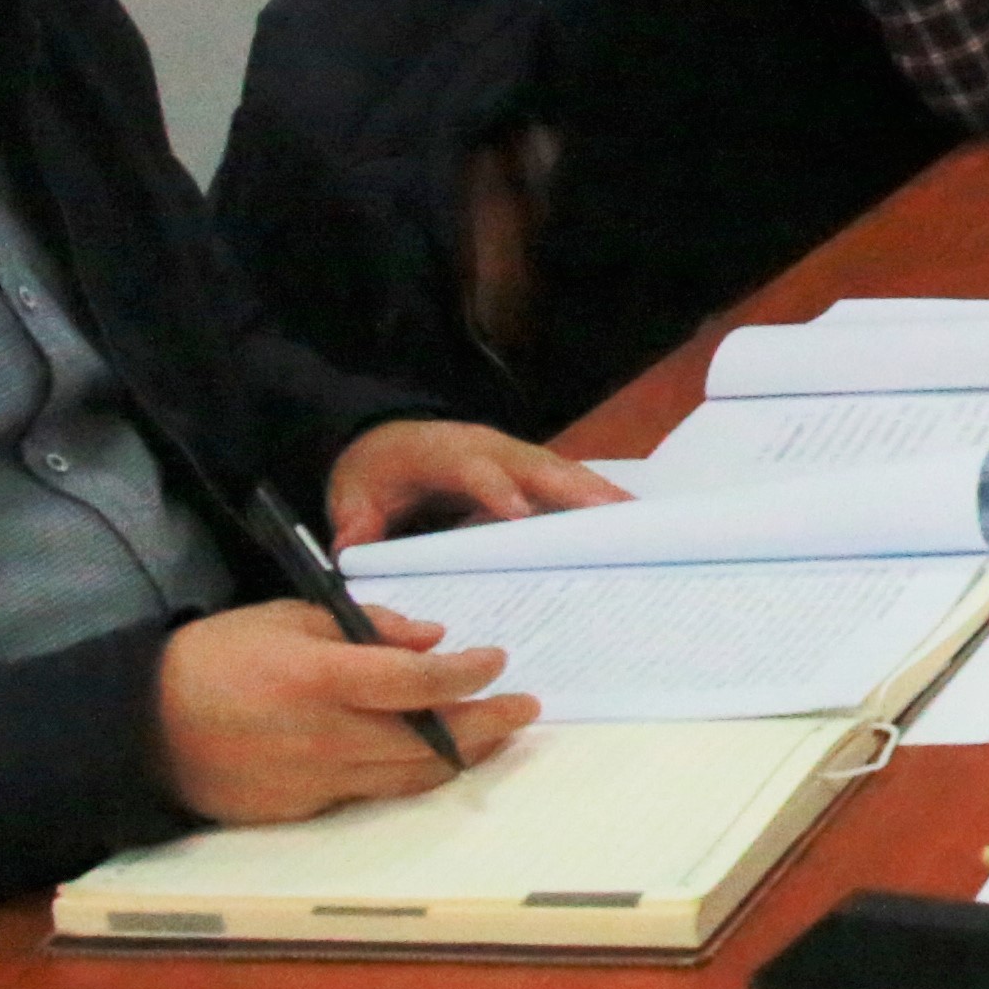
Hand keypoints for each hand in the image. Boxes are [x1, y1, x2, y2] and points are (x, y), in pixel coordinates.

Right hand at [155, 600, 529, 823]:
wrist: (142, 726)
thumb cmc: (219, 656)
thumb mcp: (291, 617)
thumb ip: (368, 627)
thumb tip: (434, 639)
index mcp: (319, 678)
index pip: (416, 683)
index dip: (467, 675)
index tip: (497, 660)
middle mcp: (324, 736)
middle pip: (429, 741)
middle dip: (488, 724)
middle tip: (525, 707)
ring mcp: (314, 780)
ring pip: (410, 777)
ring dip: (462, 755)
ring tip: (497, 732)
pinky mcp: (302, 810)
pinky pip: (372, 793)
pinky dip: (410, 775)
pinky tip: (435, 757)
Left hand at [321, 418, 622, 550]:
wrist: (383, 440)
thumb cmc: (373, 474)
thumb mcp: (352, 496)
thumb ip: (354, 522)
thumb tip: (351, 548)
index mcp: (443, 453)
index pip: (473, 469)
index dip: (496, 489)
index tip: (521, 515)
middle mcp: (488, 448)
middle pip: (535, 466)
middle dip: (571, 489)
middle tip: (610, 514)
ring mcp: (513, 456)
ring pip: (560, 471)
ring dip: (597, 492)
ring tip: (637, 517)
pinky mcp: (529, 469)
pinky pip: (566, 480)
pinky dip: (597, 494)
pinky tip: (629, 515)